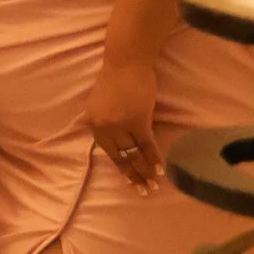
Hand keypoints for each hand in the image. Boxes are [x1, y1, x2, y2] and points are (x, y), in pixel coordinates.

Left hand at [88, 60, 163, 190]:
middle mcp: (104, 127)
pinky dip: (155, 158)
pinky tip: (161, 170)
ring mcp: (121, 125)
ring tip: (155, 184)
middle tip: (144, 190)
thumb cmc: (115, 79)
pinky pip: (147, 145)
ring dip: (146, 171)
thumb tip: (109, 136)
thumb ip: (103, 121)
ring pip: (135, 154)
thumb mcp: (100, 103)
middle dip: (134, 176)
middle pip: (121, 157)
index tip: (129, 182)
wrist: (126, 62)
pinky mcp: (138, 121)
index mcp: (93, 123)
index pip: (108, 152)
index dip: (121, 168)